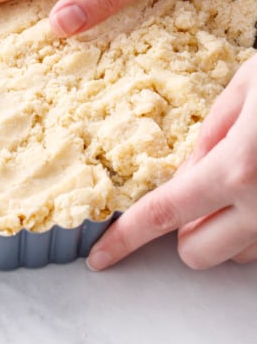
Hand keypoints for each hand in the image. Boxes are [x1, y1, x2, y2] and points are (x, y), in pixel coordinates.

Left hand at [87, 53, 256, 269]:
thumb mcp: (247, 86)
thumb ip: (211, 133)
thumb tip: (187, 171)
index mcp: (239, 167)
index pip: (165, 214)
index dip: (126, 238)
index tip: (101, 256)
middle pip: (196, 253)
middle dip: (185, 230)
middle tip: (197, 192)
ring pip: (239, 256)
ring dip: (227, 230)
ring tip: (244, 182)